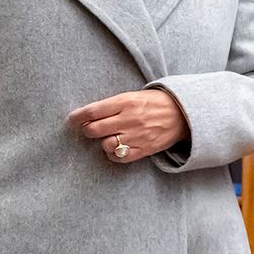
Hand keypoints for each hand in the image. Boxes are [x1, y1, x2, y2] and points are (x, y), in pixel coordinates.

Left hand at [68, 89, 187, 163]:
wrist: (182, 113)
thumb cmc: (153, 103)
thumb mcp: (133, 96)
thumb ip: (112, 105)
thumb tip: (87, 115)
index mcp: (126, 102)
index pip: (93, 111)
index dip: (77, 116)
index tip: (71, 119)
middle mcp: (130, 119)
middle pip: (95, 129)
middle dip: (87, 130)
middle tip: (89, 129)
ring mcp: (138, 135)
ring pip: (106, 144)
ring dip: (103, 142)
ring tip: (109, 137)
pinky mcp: (145, 149)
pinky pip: (120, 157)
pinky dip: (114, 155)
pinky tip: (117, 148)